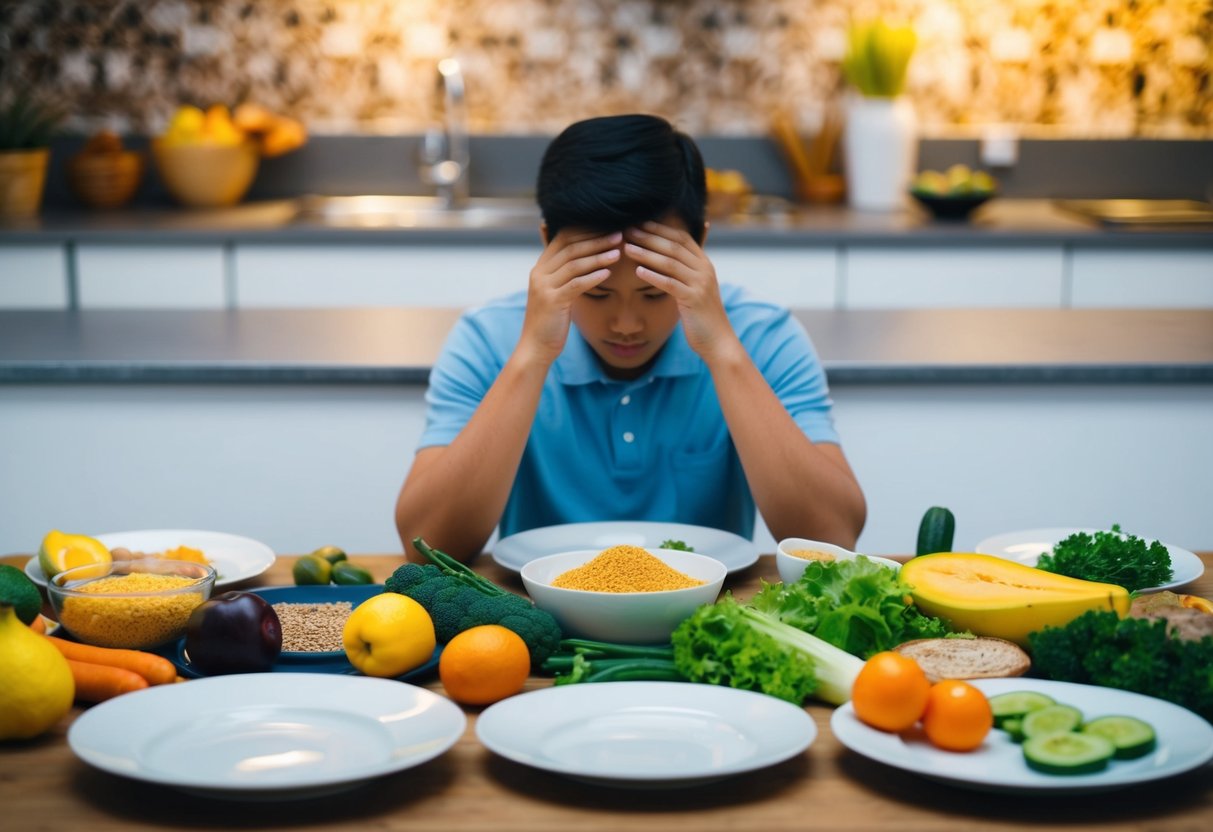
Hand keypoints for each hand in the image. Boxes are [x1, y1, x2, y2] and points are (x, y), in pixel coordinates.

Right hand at [520, 229, 621, 363]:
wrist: (535, 347)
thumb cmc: (549, 320)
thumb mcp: (554, 292)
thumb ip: (564, 274)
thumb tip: (582, 259)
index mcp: (540, 267)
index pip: (563, 238)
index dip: (586, 231)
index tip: (608, 227)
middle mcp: (539, 273)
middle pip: (571, 247)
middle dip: (596, 240)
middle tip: (618, 235)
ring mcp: (544, 287)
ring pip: (574, 264)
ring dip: (599, 256)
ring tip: (618, 252)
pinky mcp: (552, 302)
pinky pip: (576, 284)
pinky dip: (593, 277)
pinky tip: (608, 273)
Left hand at [623, 221, 741, 362]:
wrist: (718, 340)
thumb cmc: (702, 316)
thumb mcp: (695, 288)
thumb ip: (685, 272)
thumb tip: (668, 259)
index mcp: (704, 263)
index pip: (681, 237)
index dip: (660, 229)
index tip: (640, 223)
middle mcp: (704, 269)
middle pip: (673, 246)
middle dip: (650, 237)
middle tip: (629, 231)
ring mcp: (700, 283)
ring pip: (670, 262)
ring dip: (646, 253)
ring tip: (628, 248)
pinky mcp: (694, 299)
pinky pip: (670, 284)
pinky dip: (653, 276)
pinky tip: (637, 271)